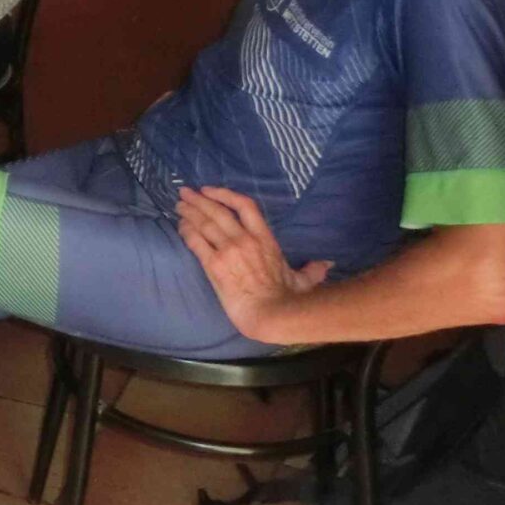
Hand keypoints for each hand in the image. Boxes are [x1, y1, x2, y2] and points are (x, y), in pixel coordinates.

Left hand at [177, 186, 331, 337]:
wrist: (271, 314)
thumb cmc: (288, 298)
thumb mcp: (303, 280)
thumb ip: (312, 270)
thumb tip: (326, 265)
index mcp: (265, 239)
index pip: (245, 206)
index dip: (226, 194)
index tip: (210, 190)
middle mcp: (245, 239)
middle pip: (218, 211)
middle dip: (199, 200)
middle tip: (184, 193)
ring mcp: (228, 250)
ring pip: (204, 223)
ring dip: (189, 212)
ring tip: (179, 205)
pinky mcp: (214, 265)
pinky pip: (196, 242)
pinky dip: (186, 231)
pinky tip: (179, 226)